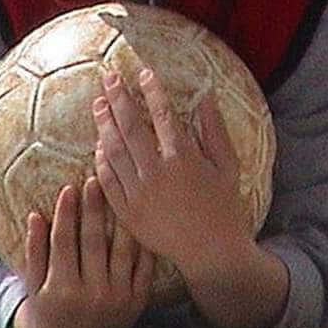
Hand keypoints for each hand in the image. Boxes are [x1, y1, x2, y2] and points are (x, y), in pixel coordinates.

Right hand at [9, 177, 154, 327]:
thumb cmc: (49, 308)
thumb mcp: (33, 285)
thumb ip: (34, 251)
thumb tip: (35, 215)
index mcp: (63, 290)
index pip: (64, 242)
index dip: (66, 213)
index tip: (69, 187)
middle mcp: (93, 296)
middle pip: (95, 241)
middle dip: (94, 208)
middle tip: (95, 181)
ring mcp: (119, 299)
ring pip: (123, 249)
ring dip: (122, 218)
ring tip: (121, 192)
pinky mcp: (138, 302)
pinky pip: (144, 265)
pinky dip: (142, 241)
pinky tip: (141, 217)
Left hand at [92, 68, 250, 279]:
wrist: (212, 254)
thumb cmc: (225, 208)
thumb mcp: (228, 166)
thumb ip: (215, 130)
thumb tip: (206, 97)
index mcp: (183, 159)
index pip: (162, 115)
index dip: (152, 91)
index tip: (143, 72)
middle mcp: (156, 174)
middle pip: (130, 127)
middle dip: (118, 98)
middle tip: (109, 77)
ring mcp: (138, 194)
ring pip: (113, 151)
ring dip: (104, 124)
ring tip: (98, 103)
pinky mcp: (127, 212)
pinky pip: (107, 180)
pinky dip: (101, 160)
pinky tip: (99, 144)